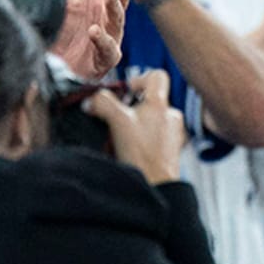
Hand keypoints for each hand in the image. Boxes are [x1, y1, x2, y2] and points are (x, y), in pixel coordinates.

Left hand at [49, 0, 130, 78]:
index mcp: (100, 3)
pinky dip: (102, 39)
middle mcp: (108, 19)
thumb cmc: (67, 35)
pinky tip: (94, 30)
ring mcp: (110, 38)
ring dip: (114, 4)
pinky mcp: (105, 59)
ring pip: (118, 20)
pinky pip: (109, 49)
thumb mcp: (62, 2)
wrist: (59, 68)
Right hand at [83, 69, 185, 183]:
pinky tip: (129, 152)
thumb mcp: (117, 122)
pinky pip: (153, 139)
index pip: (156, 76)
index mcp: (161, 105)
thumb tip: (91, 101)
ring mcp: (172, 135)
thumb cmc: (142, 156)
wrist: (157, 187)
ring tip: (121, 139)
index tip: (125, 93)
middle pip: (150, 100)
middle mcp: (171, 117)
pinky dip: (141, 142)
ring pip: (151, 121)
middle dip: (131, 108)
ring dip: (135, 126)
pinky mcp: (170, 152)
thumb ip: (103, 104)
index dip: (138, 79)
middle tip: (117, 119)